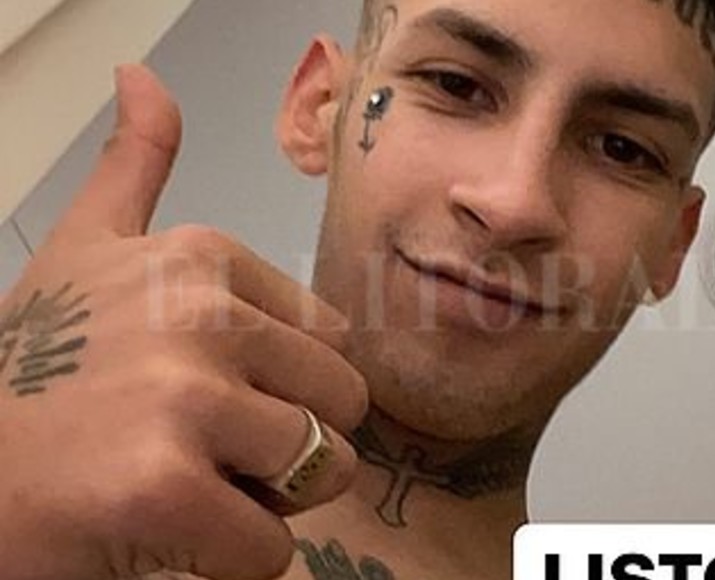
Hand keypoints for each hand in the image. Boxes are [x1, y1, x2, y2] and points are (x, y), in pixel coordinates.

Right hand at [0, 64, 366, 579]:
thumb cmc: (33, 370)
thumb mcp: (84, 247)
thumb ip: (133, 162)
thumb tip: (142, 74)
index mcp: (201, 255)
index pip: (333, 343)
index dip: (285, 388)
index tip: (209, 394)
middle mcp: (200, 313)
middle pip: (339, 405)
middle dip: (289, 446)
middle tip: (201, 450)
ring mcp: (185, 397)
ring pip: (322, 471)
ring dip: (266, 502)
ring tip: (188, 486)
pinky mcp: (165, 487)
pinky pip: (272, 548)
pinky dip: (235, 562)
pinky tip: (170, 534)